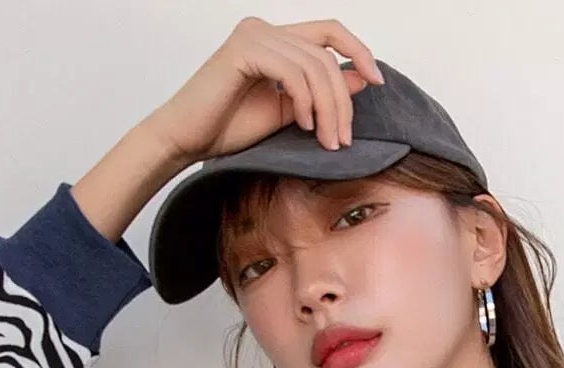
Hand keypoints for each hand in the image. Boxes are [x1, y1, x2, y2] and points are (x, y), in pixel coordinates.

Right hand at [152, 15, 383, 164]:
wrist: (185, 140)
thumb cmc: (227, 128)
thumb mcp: (288, 112)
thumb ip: (319, 93)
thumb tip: (360, 78)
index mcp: (276, 39)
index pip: (329, 32)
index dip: (359, 50)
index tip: (377, 82)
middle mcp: (265, 29)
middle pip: (326, 54)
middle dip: (342, 100)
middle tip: (343, 140)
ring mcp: (254, 35)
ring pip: (314, 65)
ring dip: (328, 108)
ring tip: (326, 141)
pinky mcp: (244, 49)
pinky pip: (293, 72)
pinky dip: (305, 101)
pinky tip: (303, 125)